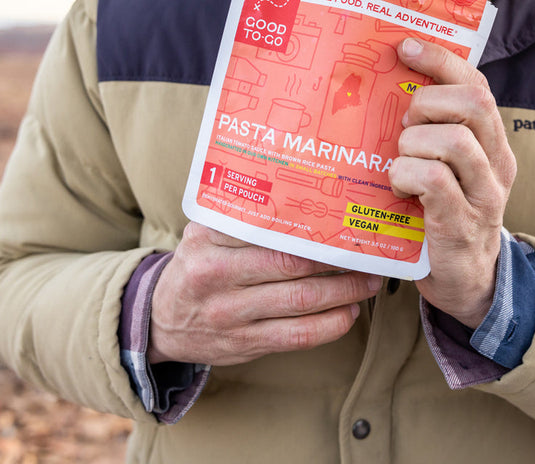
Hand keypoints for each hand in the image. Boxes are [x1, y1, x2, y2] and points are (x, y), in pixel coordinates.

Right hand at [148, 222, 381, 364]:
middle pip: (292, 266)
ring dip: (344, 292)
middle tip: (367, 253)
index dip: (313, 229)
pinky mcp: (244, 345)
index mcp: (208, 242)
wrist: (158, 321)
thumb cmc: (196, 265)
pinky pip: (296, 337)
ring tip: (369, 282)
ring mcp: (231, 316)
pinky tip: (349, 313)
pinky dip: (330, 325)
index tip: (343, 221)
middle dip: (338, 261)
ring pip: (300, 302)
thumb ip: (243, 217)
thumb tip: (300, 197)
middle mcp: (218, 278)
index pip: (269, 231)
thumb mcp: (204, 233)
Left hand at [390, 38, 516, 327]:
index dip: (441, 60)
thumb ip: (434, 131)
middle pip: (473, 103)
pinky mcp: (461, 224)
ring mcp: (483, 195)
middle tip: (404, 123)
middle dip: (428, 101)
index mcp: (492, 141)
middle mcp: (497, 163)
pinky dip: (406, 175)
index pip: (477, 84)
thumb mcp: (448, 166)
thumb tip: (389, 84)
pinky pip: (433, 180)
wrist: (468, 282)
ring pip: (453, 140)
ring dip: (413, 143)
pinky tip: (397, 185)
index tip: (405, 46)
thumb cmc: (443, 213)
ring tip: (400, 159)